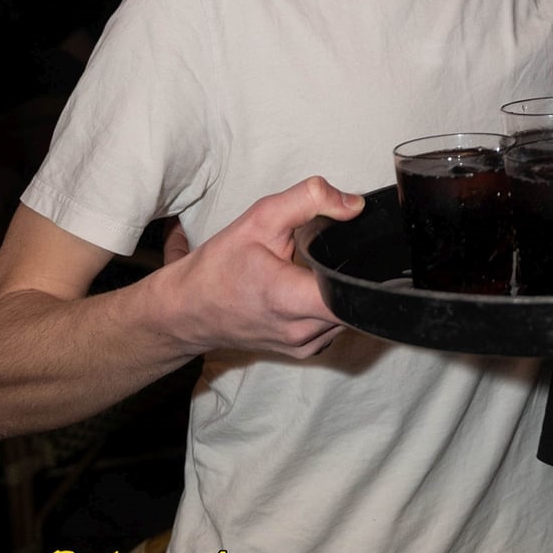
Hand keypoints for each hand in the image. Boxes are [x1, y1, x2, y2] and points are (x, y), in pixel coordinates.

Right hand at [154, 178, 362, 358]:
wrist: (187, 311)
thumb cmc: (218, 267)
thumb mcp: (259, 218)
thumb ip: (310, 201)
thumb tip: (354, 205)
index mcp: (289, 299)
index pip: (352, 291)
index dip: (364, 267)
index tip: (360, 247)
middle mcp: (301, 331)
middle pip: (355, 299)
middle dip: (348, 270)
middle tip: (328, 251)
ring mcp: (304, 346)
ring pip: (348, 313)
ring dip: (339, 288)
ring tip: (312, 269)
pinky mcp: (304, 351)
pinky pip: (334, 324)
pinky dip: (329, 303)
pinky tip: (309, 286)